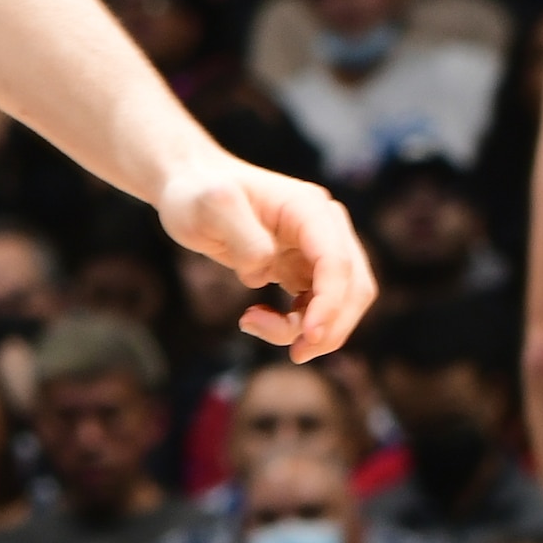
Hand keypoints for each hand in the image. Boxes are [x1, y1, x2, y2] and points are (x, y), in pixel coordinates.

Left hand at [157, 159, 370, 362]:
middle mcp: (324, 227)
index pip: (337, 263)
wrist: (189, 190)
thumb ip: (242, 236)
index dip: (330, 304)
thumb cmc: (196, 193)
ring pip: (339, 304)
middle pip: (353, 288)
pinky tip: (256, 318)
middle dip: (329, 326)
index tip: (309, 337)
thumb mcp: (210, 206)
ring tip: (252, 323)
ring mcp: (317, 249)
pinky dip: (296, 324)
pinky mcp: (303, 268)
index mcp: (309, 208)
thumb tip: (266, 269)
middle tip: (293, 352)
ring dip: (309, 329)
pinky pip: (317, 307)